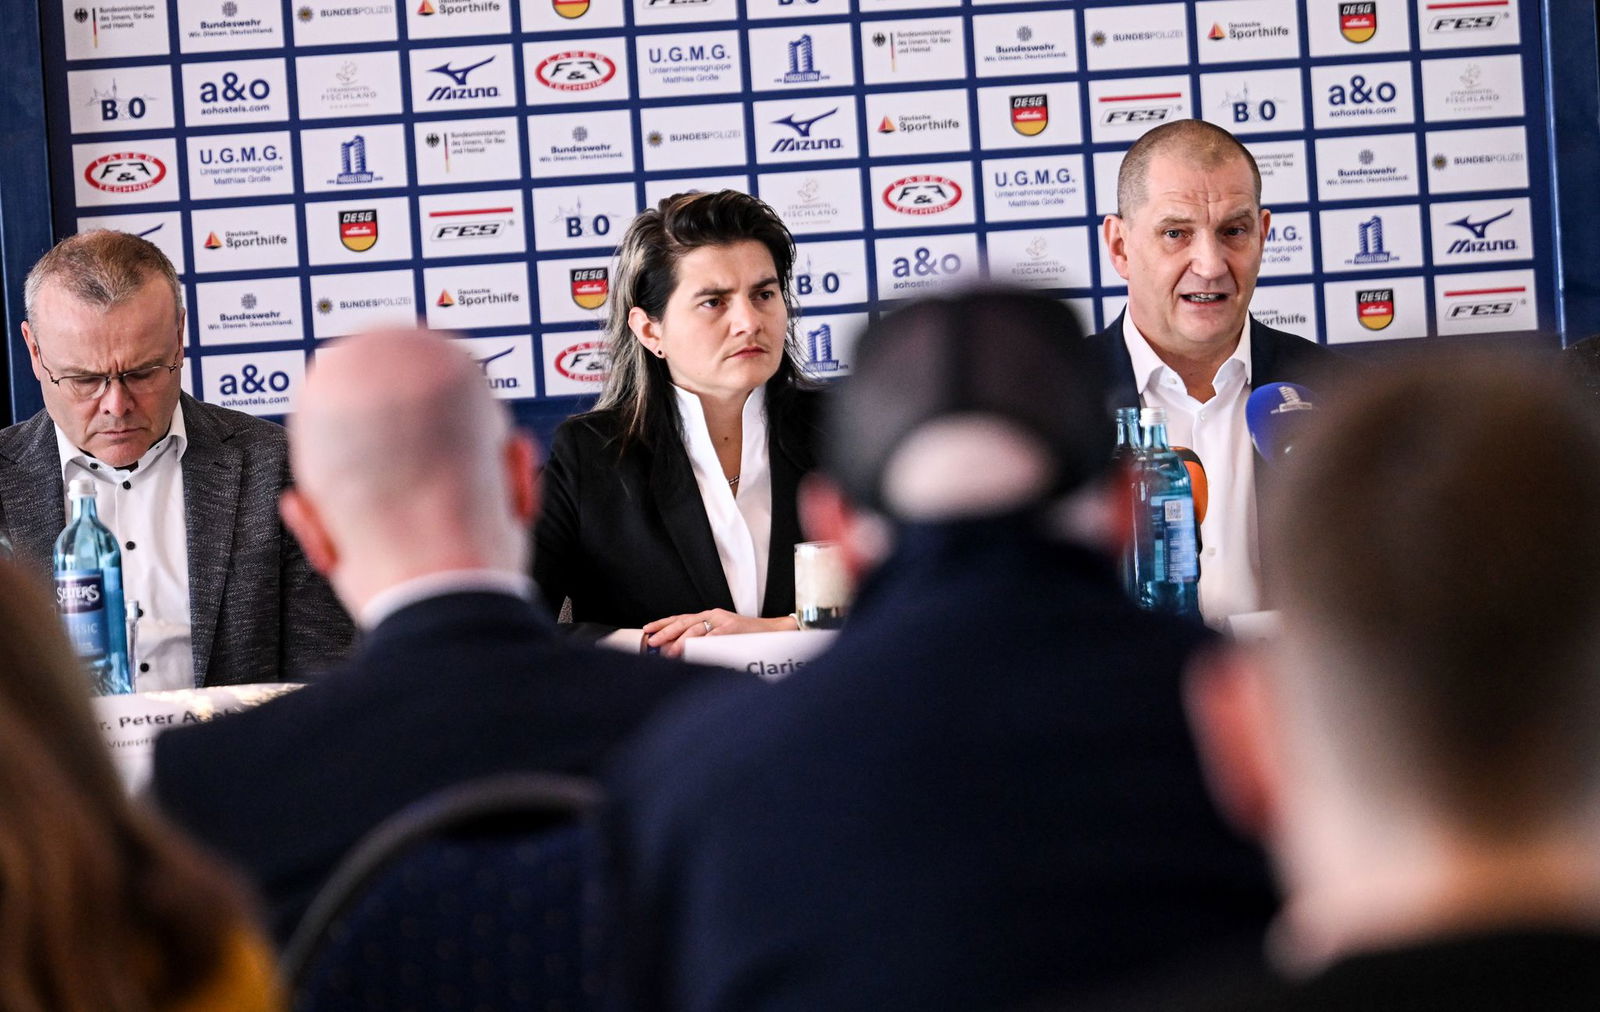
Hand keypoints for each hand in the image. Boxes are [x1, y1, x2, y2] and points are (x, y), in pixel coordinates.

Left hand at [642, 609, 798, 656]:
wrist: (773, 631)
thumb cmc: (747, 637)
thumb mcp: (721, 636)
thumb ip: (702, 641)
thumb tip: (679, 652)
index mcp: (709, 616)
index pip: (681, 618)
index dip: (663, 624)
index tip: (648, 630)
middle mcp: (713, 615)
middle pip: (684, 621)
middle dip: (666, 632)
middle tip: (654, 642)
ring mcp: (723, 621)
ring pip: (696, 629)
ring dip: (681, 642)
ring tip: (671, 653)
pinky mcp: (733, 628)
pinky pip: (714, 636)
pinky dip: (703, 644)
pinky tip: (692, 651)